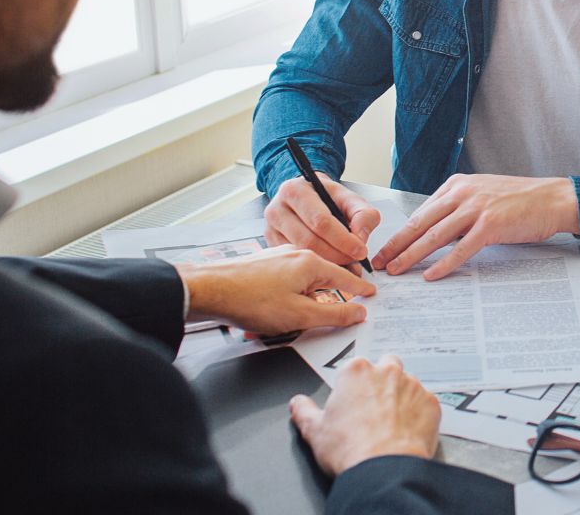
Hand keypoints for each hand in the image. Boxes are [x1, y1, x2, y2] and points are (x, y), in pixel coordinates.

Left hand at [176, 246, 374, 335]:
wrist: (208, 290)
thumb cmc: (251, 300)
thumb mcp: (300, 315)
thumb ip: (334, 315)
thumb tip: (358, 312)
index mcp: (311, 263)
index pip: (345, 277)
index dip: (360, 288)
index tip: (370, 293)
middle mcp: (296, 255)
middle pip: (323, 279)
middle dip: (327, 300)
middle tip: (333, 315)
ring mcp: (278, 259)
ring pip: (301, 284)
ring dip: (300, 304)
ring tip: (287, 323)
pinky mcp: (262, 266)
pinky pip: (284, 284)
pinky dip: (284, 301)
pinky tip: (271, 316)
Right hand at [264, 174, 379, 266]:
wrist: (308, 196)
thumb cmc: (327, 197)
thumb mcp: (349, 199)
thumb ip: (363, 214)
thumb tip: (360, 238)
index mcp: (296, 191)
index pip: (320, 221)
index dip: (343, 239)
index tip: (360, 251)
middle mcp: (277, 209)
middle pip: (309, 240)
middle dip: (336, 255)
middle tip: (355, 261)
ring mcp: (270, 228)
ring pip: (301, 253)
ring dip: (327, 263)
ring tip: (345, 264)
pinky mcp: (271, 244)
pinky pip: (294, 260)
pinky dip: (314, 267)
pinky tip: (329, 265)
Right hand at [289, 356, 440, 475]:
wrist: (383, 469)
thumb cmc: (350, 449)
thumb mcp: (315, 431)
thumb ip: (304, 411)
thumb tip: (298, 403)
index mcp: (356, 371)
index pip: (356, 366)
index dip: (354, 385)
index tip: (353, 399)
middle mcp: (387, 371)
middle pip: (386, 366)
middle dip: (382, 381)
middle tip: (374, 406)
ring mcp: (412, 386)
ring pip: (409, 383)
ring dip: (402, 397)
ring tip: (391, 422)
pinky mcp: (431, 403)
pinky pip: (426, 403)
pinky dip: (419, 413)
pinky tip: (407, 430)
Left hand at [373, 174, 579, 279]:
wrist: (552, 198)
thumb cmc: (521, 200)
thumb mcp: (483, 195)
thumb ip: (458, 210)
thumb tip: (437, 234)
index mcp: (457, 185)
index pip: (420, 212)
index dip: (400, 233)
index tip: (385, 249)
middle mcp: (462, 193)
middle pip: (420, 223)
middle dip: (396, 245)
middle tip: (378, 262)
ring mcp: (476, 208)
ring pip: (434, 236)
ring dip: (411, 255)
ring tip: (396, 270)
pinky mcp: (491, 225)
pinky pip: (460, 249)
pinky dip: (444, 264)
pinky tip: (431, 275)